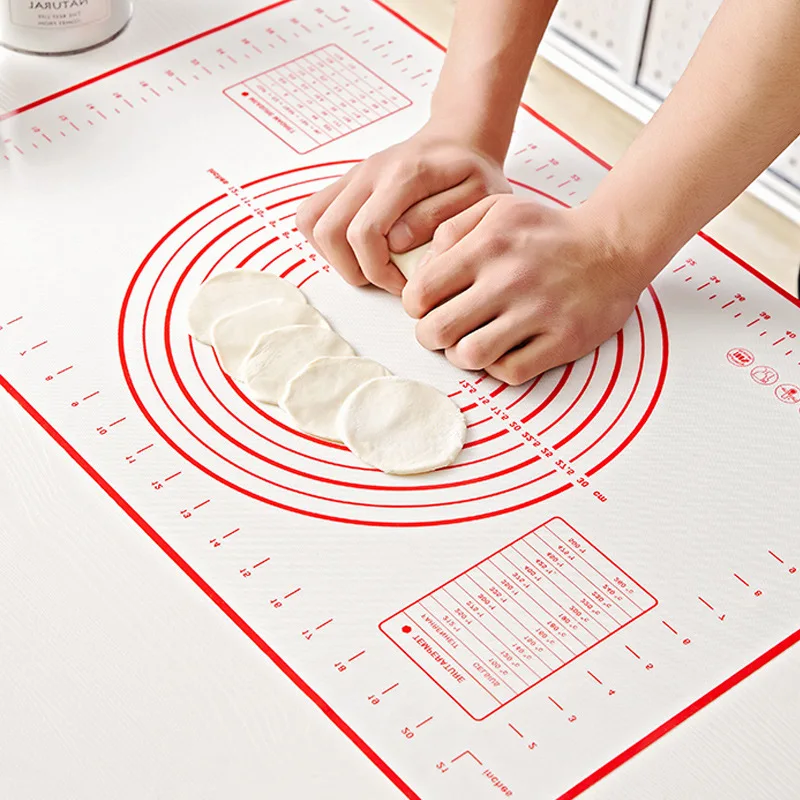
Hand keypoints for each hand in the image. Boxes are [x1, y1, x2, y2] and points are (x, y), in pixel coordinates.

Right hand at [295, 125, 510, 294]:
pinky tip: (355, 251)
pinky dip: (325, 241)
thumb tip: (397, 242)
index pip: (365, 233)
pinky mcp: (345, 182)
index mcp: (403, 176)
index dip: (379, 272)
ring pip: (311, 221)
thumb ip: (439, 218)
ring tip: (368, 266)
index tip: (406, 285)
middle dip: (353, 269)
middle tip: (385, 279)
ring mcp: (353, 175)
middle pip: (330, 231)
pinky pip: (311, 214)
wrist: (461, 139)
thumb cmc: (474, 172)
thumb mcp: (479, 197)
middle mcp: (370, 172)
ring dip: (333, 256)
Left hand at [402, 195, 647, 384]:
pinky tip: (505, 351)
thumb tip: (421, 269)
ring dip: (463, 355)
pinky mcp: (563, 339)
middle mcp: (509, 279)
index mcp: (487, 247)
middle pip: (437, 330)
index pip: (421, 293)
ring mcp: (538, 312)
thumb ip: (452, 230)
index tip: (427, 308)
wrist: (614, 244)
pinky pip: (511, 371)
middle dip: (431, 336)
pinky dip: (500, 367)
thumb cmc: (548, 231)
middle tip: (443, 331)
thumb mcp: (497, 211)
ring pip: (470, 356)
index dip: (415, 307)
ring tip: (472, 343)